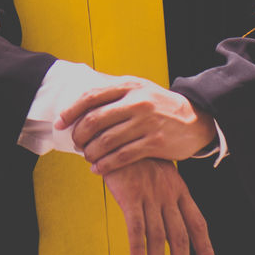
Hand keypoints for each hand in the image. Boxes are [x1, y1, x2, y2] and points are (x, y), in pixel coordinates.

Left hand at [56, 77, 216, 174]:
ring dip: (90, 152)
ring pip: (106, 141)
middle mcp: (136, 102)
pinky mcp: (154, 143)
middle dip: (79, 135)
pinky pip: (121, 157)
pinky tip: (98, 168)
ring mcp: (145, 123)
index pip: (92, 96)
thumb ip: (115, 92)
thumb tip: (82, 99)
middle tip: (75, 143)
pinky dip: (105, 165)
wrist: (195, 119)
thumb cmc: (159, 105)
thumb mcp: (140, 89)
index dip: (71, 110)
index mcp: (129, 85)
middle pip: (95, 120)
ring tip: (87, 157)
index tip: (60, 122)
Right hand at [103, 158, 215, 254]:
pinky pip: (136, 226)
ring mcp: (150, 195)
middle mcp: (168, 194)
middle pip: (180, 235)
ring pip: (159, 235)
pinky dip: (138, 247)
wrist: (120, 135)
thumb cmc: (140, 157)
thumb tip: (172, 223)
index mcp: (179, 190)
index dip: (205, 247)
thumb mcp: (162, 173)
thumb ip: (168, 196)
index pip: (198, 222)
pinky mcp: (130, 195)